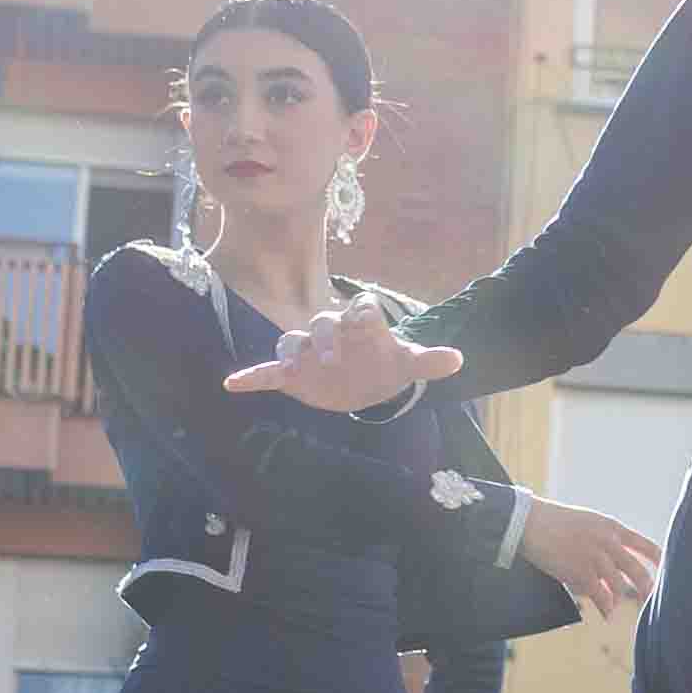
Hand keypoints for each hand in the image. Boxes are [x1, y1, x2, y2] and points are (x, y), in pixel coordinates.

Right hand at [223, 297, 461, 411]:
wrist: (364, 381)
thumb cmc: (384, 364)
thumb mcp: (406, 365)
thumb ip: (428, 361)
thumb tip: (459, 359)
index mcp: (361, 325)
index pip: (361, 309)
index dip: (362, 313)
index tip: (364, 321)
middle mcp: (331, 332)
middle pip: (322, 322)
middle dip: (326, 336)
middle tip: (332, 358)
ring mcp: (308, 352)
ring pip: (292, 341)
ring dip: (292, 352)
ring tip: (292, 368)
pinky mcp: (290, 374)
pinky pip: (267, 371)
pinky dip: (251, 377)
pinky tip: (232, 384)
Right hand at [519, 500, 659, 616]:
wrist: (528, 522)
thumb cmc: (554, 522)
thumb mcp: (587, 521)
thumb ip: (604, 538)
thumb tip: (613, 563)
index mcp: (611, 527)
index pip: (645, 545)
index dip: (658, 560)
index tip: (667, 571)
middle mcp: (607, 542)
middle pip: (637, 570)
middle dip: (646, 587)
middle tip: (650, 599)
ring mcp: (595, 557)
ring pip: (618, 585)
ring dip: (618, 600)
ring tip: (615, 607)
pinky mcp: (579, 572)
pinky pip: (599, 595)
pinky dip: (605, 607)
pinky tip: (606, 614)